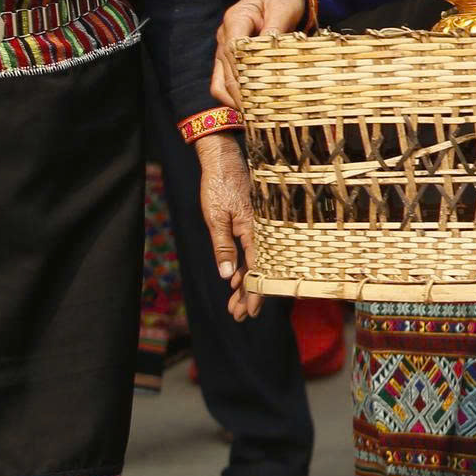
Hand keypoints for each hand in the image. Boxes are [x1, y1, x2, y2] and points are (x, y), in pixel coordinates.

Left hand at [195, 134, 264, 319]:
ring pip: (256, 262)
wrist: (223, 159)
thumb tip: (227, 275)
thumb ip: (223, 246)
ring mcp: (257, 226)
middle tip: (239, 316)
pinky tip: (235, 279)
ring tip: (235, 305)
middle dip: (249, 295)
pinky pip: (253, 250)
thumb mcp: (215, 218)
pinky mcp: (252, 222)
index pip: (257, 269)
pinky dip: (245, 267)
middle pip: (259, 270)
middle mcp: (260, 230)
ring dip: (246, 284)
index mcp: (253, 231)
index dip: (254, 293)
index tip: (249, 312)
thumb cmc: (218, 186)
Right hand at [213, 0, 307, 108]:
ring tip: (250, 115)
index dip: (241, 74)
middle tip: (254, 113)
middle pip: (224, 70)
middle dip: (237, 93)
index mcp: (235, 20)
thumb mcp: (284, 7)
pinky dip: (233, 94)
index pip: (232, 51)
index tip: (252, 94)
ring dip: (233, 98)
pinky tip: (248, 107)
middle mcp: (225, 35)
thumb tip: (270, 49)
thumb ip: (276, 28)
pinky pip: (225, 79)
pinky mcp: (232, 56)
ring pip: (220, 79)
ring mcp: (225, 47)